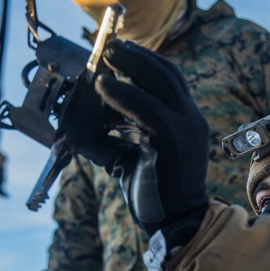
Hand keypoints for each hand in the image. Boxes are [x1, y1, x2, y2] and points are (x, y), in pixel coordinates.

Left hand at [91, 40, 209, 238]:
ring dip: (130, 65)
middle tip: (111, 45)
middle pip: (166, 74)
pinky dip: (123, 93)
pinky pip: (146, 108)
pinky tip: (103, 86)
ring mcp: (185, 129)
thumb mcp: (128, 161)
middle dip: (136, 56)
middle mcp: (190, 120)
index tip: (123, 51)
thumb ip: (110, 142)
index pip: (171, 81)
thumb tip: (78, 129)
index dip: (147, 62)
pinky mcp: (172, 141)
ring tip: (106, 57)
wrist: (175, 225)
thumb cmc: (154, 195)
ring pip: (159, 83)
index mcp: (186, 122)